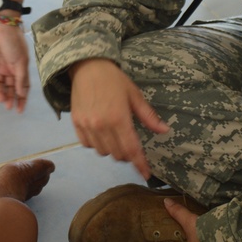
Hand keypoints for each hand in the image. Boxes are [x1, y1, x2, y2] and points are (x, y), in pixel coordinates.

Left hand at [0, 19, 30, 111]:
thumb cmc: (13, 42)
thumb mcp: (21, 61)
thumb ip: (21, 78)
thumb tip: (22, 94)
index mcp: (19, 67)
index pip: (21, 86)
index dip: (21, 98)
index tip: (20, 110)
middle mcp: (8, 67)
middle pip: (10, 86)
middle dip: (10, 97)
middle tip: (8, 107)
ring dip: (0, 92)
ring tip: (0, 99)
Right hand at [69, 59, 168, 178]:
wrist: (87, 67)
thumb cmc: (115, 80)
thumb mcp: (135, 95)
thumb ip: (149, 116)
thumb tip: (165, 131)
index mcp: (119, 118)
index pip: (131, 149)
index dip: (140, 164)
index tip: (146, 174)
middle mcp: (101, 126)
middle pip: (117, 154)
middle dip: (127, 154)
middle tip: (131, 145)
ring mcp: (87, 126)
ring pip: (102, 152)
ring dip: (112, 150)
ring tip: (115, 137)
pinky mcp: (76, 124)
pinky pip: (87, 145)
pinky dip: (97, 144)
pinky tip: (101, 134)